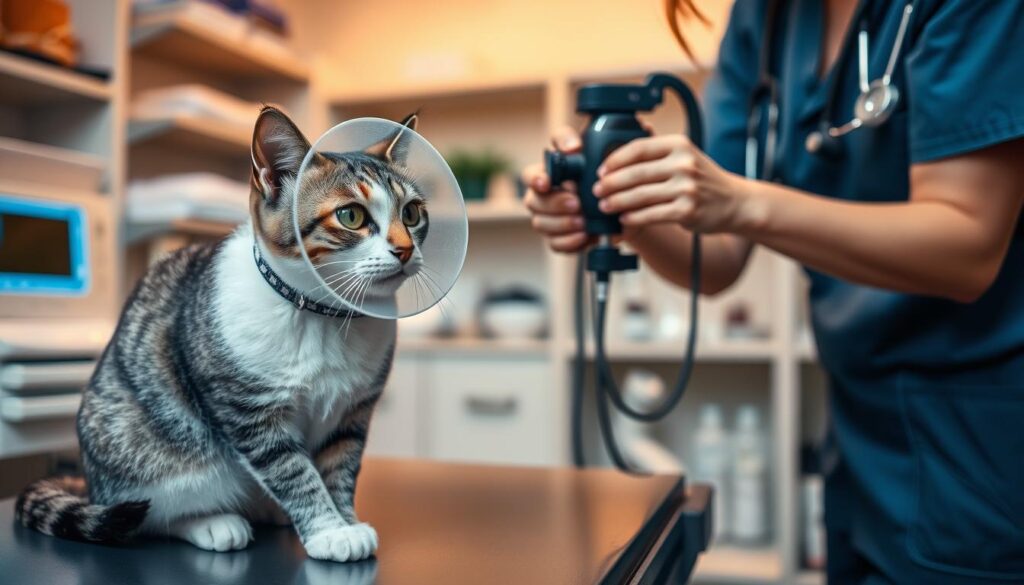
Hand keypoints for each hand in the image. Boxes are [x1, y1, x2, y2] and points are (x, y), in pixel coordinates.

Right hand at [522, 126, 590, 252]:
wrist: (616, 201)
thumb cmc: (598, 172)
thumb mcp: (591, 151)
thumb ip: (579, 141)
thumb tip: (574, 146)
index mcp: (546, 173)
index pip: (530, 174)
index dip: (535, 178)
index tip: (546, 182)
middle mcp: (541, 196)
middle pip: (533, 201)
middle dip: (555, 203)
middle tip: (576, 203)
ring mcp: (546, 218)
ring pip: (540, 223)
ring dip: (562, 223)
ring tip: (583, 223)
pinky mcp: (556, 237)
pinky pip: (554, 243)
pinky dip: (569, 242)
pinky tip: (585, 237)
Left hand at [593, 134, 759, 233]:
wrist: (735, 202)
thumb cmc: (702, 179)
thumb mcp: (685, 155)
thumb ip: (657, 150)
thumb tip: (626, 138)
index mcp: (679, 145)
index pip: (638, 148)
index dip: (614, 160)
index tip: (600, 170)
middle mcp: (683, 164)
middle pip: (635, 173)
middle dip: (610, 184)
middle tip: (596, 191)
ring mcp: (686, 188)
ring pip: (640, 196)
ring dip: (617, 202)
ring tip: (604, 206)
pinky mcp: (687, 211)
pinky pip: (651, 214)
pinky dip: (634, 217)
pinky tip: (624, 219)